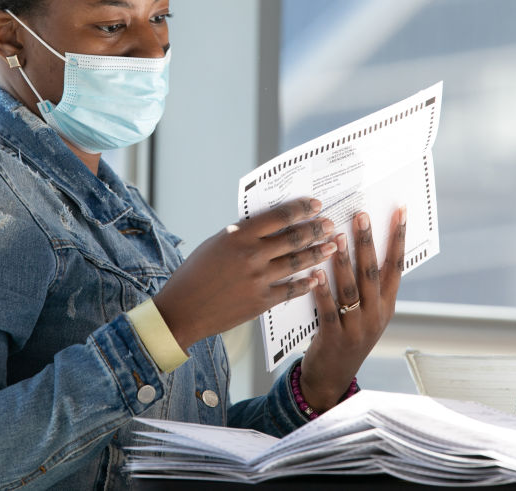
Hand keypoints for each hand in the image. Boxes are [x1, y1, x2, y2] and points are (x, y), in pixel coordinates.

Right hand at [154, 198, 336, 349]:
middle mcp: (251, 255)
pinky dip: (306, 283)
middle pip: (293, 238)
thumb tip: (269, 226)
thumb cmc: (195, 273)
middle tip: (330, 224)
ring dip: (317, 253)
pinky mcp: (261, 302)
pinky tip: (317, 277)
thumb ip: (242, 236)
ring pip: (297, 262)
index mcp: (238, 235)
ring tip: (332, 246)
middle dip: (316, 230)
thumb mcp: (216, 244)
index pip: (278, 216)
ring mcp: (258, 279)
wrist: (182, 310)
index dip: (301, 209)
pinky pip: (291, 290)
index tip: (316, 205)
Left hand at [298, 206, 405, 412]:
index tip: (400, 211)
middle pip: (373, 272)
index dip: (398, 238)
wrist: (332, 377)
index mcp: (386, 304)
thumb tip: (361, 242)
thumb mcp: (366, 312)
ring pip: (351, 288)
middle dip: (368, 241)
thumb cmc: (347, 335)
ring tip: (336, 235)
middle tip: (361, 215)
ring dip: (344, 260)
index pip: (396, 265)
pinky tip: (316, 273)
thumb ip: (366, 284)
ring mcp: (357, 327)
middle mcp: (376, 314)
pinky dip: (323, 291)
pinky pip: (329, 310)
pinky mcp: (335, 337)